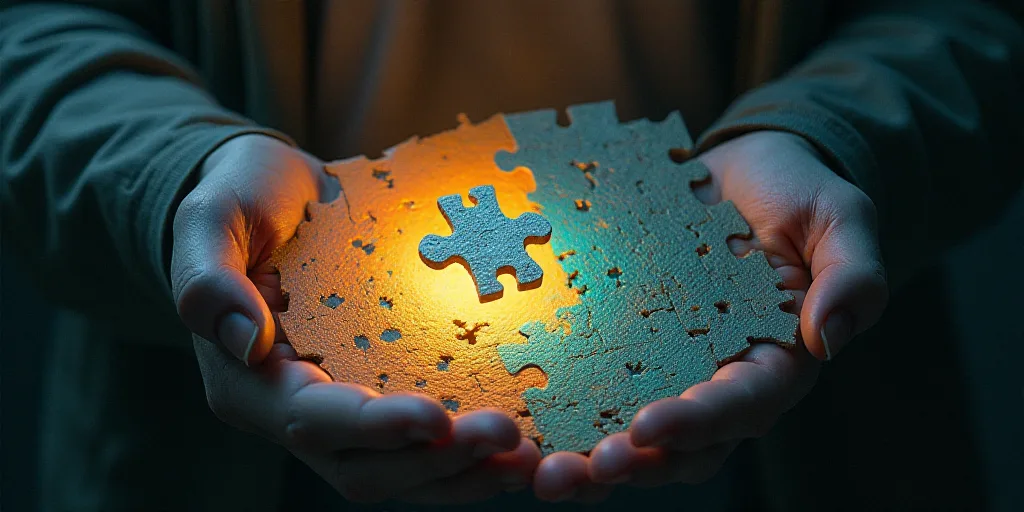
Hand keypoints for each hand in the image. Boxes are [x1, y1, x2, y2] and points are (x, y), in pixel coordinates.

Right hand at [171, 135, 537, 502]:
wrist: (279, 199)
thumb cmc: (244, 202)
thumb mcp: (213, 219)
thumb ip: (209, 278)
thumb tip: (248, 341)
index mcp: (251, 381)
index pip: (311, 422)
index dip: (375, 427)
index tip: (436, 418)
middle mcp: (296, 412)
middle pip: (366, 468)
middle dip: (437, 463)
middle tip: (510, 438)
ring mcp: (345, 410)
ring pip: (404, 471)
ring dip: (466, 472)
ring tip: (530, 459)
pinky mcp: (382, 393)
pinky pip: (426, 442)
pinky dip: (471, 451)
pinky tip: (525, 439)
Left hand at [533, 131, 888, 500]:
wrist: (744, 168)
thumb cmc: (798, 193)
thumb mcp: (839, 218)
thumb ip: (851, 275)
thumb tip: (824, 338)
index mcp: (776, 362)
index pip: (740, 407)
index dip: (695, 423)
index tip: (643, 427)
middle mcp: (720, 379)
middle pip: (680, 444)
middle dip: (629, 464)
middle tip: (570, 475)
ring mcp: (671, 365)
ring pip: (631, 431)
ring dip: (585, 456)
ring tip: (536, 471)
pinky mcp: (629, 342)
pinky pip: (595, 384)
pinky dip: (561, 409)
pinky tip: (518, 421)